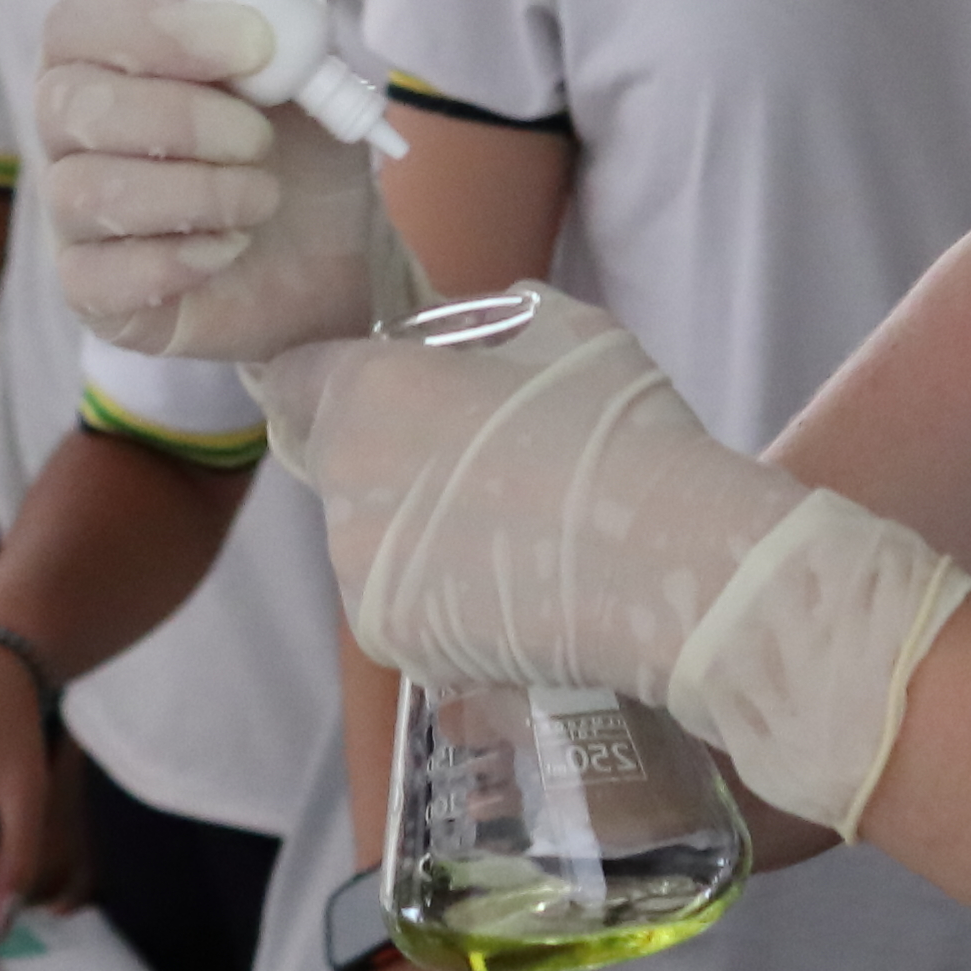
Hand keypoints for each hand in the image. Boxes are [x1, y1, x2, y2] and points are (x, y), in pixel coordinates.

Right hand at [37, 0, 373, 369]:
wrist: (334, 259)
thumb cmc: (296, 139)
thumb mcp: (301, 46)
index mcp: (105, 49)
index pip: (80, 19)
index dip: (158, 26)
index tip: (255, 41)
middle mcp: (69, 125)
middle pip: (74, 103)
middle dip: (183, 116)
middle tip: (263, 131)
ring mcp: (72, 212)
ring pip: (87, 188)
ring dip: (197, 190)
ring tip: (262, 194)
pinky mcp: (91, 291)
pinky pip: (98, 277)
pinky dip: (179, 258)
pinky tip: (228, 247)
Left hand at [268, 291, 970, 831]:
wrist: (675, 571)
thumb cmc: (623, 433)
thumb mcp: (564, 330)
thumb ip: (492, 324)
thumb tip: (475, 343)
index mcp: (367, 397)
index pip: (296, 378)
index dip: (336, 377)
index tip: (382, 385)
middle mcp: (343, 489)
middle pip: (336, 464)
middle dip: (387, 457)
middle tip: (474, 462)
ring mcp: (364, 578)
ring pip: (368, 540)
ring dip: (414, 531)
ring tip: (510, 533)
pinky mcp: (399, 646)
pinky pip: (403, 605)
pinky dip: (441, 596)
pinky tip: (515, 587)